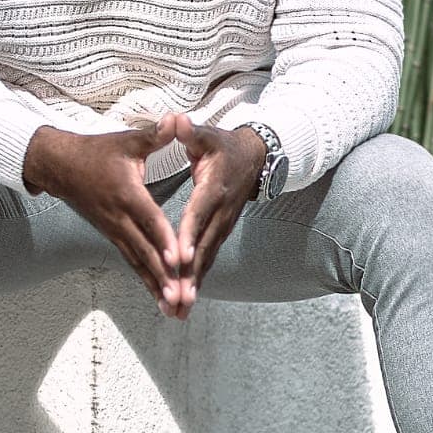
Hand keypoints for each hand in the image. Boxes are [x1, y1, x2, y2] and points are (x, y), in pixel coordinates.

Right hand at [22, 120, 188, 310]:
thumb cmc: (95, 152)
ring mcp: (114, 230)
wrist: (58, 166)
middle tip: (178, 297)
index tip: (178, 260)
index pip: (149, 220)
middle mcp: (119, 218)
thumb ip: (154, 135)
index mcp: (126, 194)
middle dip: (162, 275)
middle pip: (144, 250)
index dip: (164, 240)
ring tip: (172, 308)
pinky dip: (146, 279)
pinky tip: (159, 296)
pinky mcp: (111, 236)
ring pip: (137, 262)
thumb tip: (176, 119)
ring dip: (154, 285)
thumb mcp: (126, 140)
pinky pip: (131, 261)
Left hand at [157, 113, 266, 320]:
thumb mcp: (208, 135)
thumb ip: (191, 132)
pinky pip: (206, 261)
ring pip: (205, 260)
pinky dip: (196, 282)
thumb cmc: (224, 145)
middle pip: (202, 249)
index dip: (189, 236)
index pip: (198, 215)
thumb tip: (177, 121)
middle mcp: (220, 214)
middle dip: (188, 276)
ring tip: (178, 311)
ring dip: (192, 286)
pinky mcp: (220, 235)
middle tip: (176, 300)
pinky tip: (184, 302)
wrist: (255, 159)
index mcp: (213, 189)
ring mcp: (222, 227)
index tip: (179, 258)